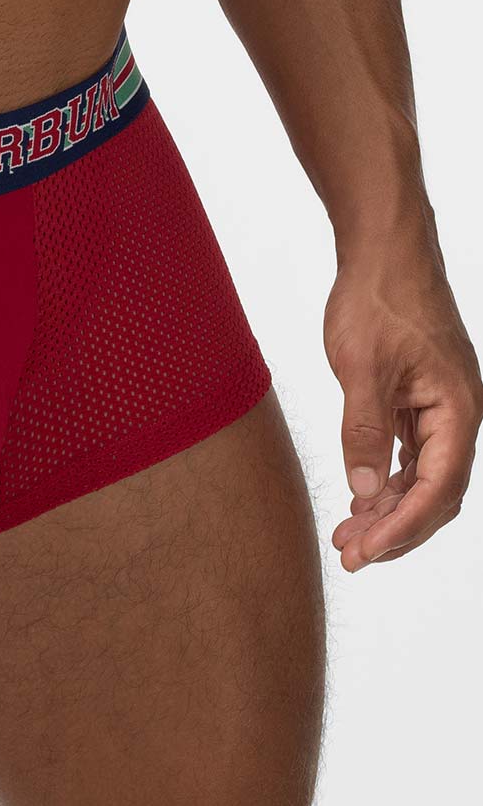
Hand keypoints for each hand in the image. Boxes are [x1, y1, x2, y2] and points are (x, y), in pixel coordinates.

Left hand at [325, 241, 481, 570]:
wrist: (384, 250)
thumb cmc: (379, 299)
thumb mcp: (362, 367)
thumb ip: (364, 429)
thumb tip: (364, 490)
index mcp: (458, 409)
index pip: (439, 488)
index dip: (403, 527)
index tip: (366, 552)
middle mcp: (458, 413)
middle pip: (436, 492)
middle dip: (396, 529)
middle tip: (350, 555)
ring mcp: (440, 407)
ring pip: (422, 476)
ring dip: (388, 508)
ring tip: (348, 536)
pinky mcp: (420, 398)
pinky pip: (411, 453)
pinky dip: (387, 479)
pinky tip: (361, 498)